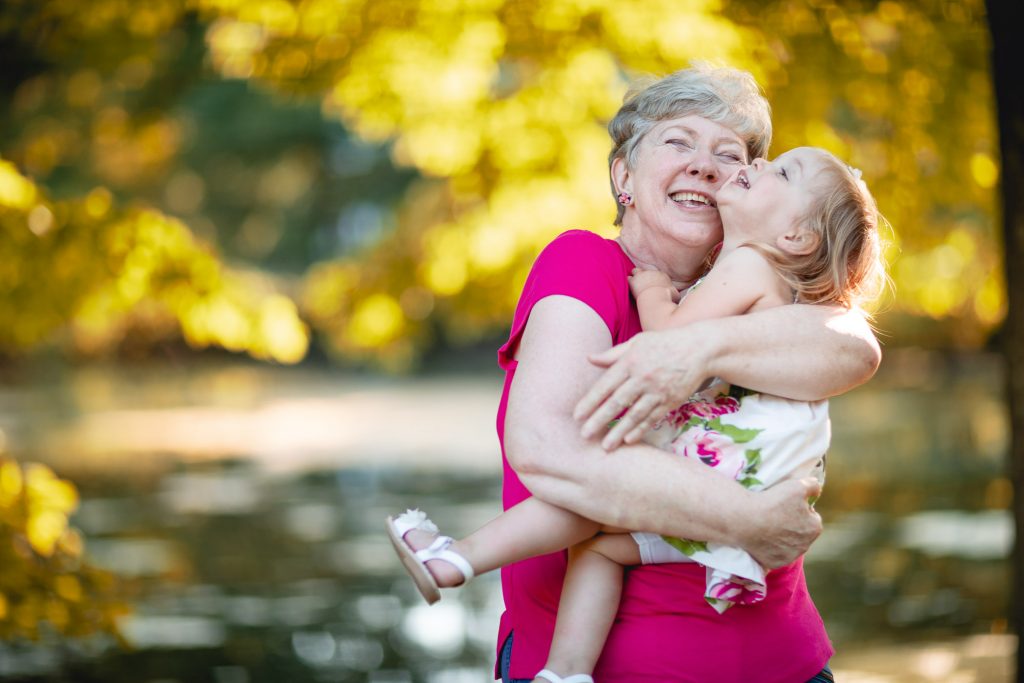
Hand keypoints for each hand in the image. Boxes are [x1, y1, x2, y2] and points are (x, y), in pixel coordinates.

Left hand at [573, 328, 712, 449]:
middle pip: (617, 402)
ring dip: (619, 431)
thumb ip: (613, 354)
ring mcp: (657, 391)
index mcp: (630, 362)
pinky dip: (641, 430)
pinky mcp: (671, 400)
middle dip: (599, 420)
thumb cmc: (664, 344)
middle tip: (584, 435)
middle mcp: (642, 377)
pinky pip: (653, 418)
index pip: (605, 385)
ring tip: (606, 446)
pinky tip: (629, 440)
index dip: (590, 401)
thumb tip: (589, 359)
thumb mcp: (637, 342)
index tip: (576, 415)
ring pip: (634, 415)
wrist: (699, 349)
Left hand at [627, 267, 673, 299]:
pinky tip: (630, 288)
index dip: (653, 279)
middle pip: (646, 271)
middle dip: (644, 276)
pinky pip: (628, 279)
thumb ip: (673, 292)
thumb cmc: (667, 299)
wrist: (657, 298)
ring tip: (636, 284)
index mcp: (662, 275)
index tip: (652, 285)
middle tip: (643, 284)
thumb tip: (675, 296)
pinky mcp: (633, 281)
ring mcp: (642, 275)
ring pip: (635, 271)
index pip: (656, 274)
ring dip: (636, 277)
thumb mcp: (675, 295)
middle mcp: (652, 272)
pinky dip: (629, 282)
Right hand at [740, 478, 822, 568]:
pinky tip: (762, 537)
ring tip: (767, 525)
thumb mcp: (796, 485)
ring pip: (789, 544)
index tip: (786, 505)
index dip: (800, 509)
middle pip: (801, 532)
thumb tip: (815, 488)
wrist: (745, 521)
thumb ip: (812, 486)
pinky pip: (775, 554)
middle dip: (793, 524)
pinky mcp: (774, 563)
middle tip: (776, 514)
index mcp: (814, 528)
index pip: (812, 516)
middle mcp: (805, 546)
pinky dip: (770, 547)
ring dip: (782, 536)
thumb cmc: (773, 502)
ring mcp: (789, 556)